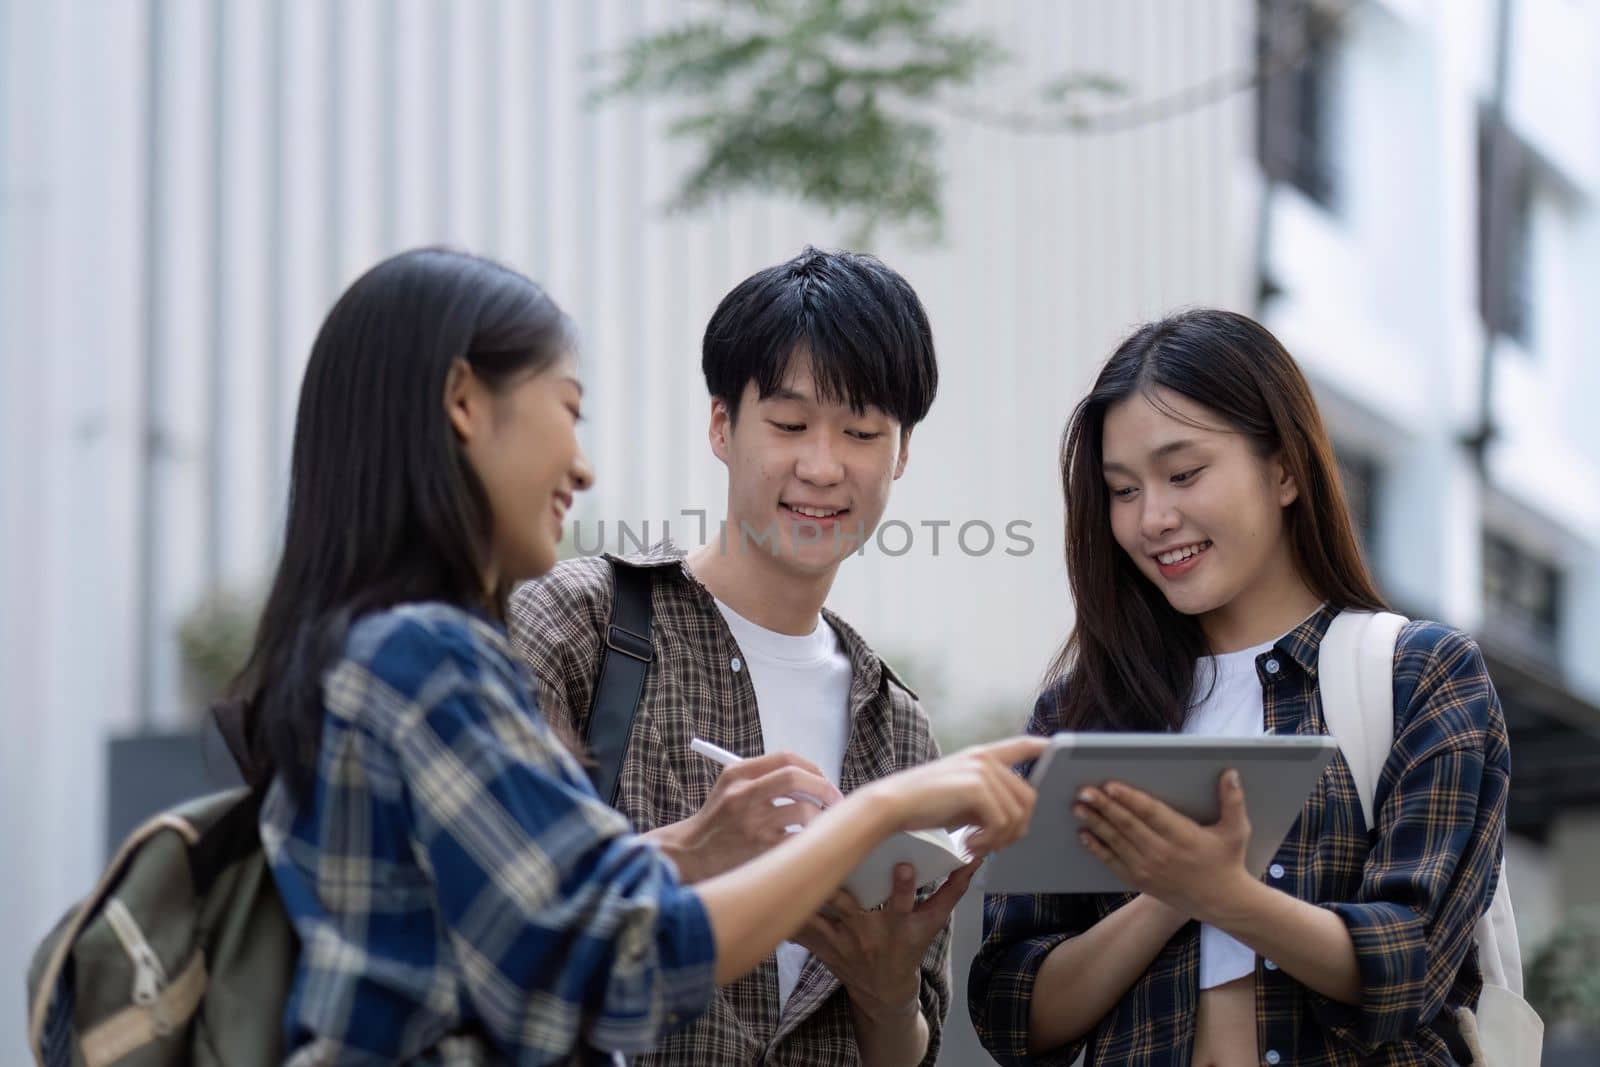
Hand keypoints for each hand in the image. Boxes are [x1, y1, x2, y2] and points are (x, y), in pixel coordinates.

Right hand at [649, 751, 843, 881]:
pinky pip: (800, 840)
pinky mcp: (760, 850)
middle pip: (796, 778)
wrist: (690, 854)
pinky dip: (808, 840)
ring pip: (804, 811)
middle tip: (835, 799)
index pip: (785, 758)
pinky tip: (805, 843)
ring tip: (816, 825)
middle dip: (823, 788)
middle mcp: (743, 795)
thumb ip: (762, 776)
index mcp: (737, 775)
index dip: (811, 767)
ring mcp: (752, 824)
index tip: (822, 779)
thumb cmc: (718, 821)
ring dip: (818, 818)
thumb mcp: (729, 787)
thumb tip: (812, 778)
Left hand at [794, 861, 976, 1019]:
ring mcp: (844, 941)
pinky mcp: (823, 947)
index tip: (903, 865)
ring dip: (806, 898)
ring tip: (790, 869)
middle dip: (841, 888)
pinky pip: (800, 930)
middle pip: (852, 907)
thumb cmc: (909, 949)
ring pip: (821, 916)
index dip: (905, 885)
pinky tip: (770, 896)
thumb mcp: (934, 923)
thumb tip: (973, 859)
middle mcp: (870, 933)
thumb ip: (952, 890)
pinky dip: (786, 917)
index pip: (906, 904)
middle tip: (828, 857)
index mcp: (899, 925)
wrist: (884, 992)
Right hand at [863, 736, 1047, 856]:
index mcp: (981, 756)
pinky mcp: (976, 787)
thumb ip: (988, 799)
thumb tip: (1014, 820)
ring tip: (977, 846)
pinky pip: (1002, 822)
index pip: (1020, 745)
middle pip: (1028, 797)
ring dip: (1001, 839)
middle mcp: (985, 759)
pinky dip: (990, 841)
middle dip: (1016, 829)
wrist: (894, 805)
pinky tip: (971, 844)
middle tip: (992, 845)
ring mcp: (982, 771)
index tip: (1056, 747)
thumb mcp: (961, 797)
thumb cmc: (923, 805)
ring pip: (1017, 814)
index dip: (1042, 747)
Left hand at [1073, 769, 1253, 921]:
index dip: (1129, 798)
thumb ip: (1233, 800)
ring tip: (1079, 807)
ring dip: (1096, 824)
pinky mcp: (1141, 881)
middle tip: (1084, 791)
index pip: (1151, 813)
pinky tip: (1084, 835)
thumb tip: (1231, 773)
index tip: (1110, 785)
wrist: (1223, 903)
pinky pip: (1114, 863)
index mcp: (1184, 836)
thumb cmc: (1228, 862)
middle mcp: (1163, 853)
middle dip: (1104, 807)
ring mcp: (1150, 869)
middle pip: (1128, 825)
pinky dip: (1098, 848)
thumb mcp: (1237, 830)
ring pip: (1117, 842)